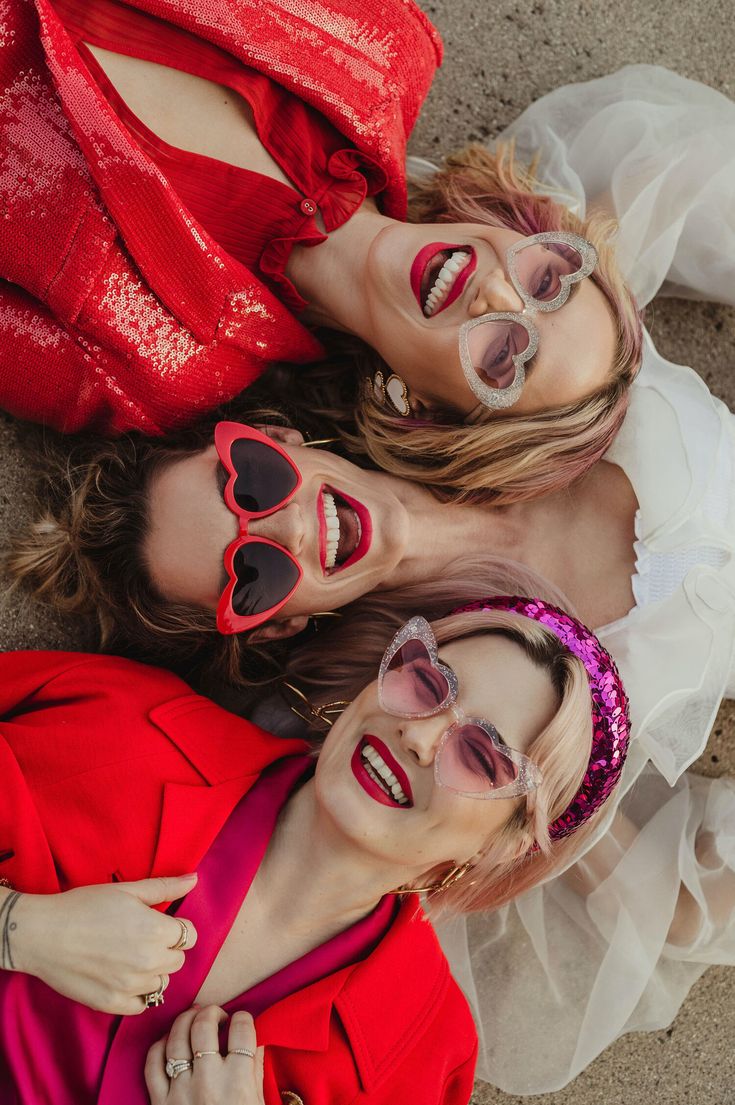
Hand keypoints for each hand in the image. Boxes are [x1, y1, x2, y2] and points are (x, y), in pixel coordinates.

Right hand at [13, 876, 198, 1013]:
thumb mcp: (128, 890)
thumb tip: (194, 879)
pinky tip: (120, 977)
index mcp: (157, 931)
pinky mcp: (112, 1004)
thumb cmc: (85, 906)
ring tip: (127, 957)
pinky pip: (142, 1005)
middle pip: (177, 960)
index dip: (175, 928)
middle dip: (165, 949)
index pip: (189, 936)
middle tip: (139, 938)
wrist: (42, 934)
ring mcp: (131, 986)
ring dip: (152, 972)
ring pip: (161, 983)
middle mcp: (149, 962)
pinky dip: (136, 993)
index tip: (157, 924)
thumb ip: (165, 887)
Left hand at [145, 1006, 264, 1104]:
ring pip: (176, 1039)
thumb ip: (256, 1072)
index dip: (243, 1018)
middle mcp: (208, 1082)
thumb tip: (257, 1043)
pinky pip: (152, 1065)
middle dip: (212, 1012)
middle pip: (204, 1027)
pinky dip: (158, 1047)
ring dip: (185, 1021)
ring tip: (194, 1018)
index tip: (242, 1021)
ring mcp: (180, 1092)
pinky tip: (168, 1042)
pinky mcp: (160, 1103)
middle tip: (218, 1016)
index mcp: (238, 1082)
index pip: (242, 1030)